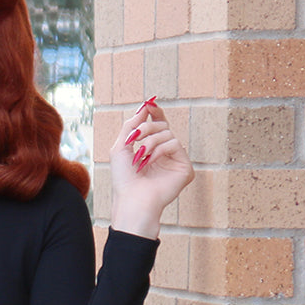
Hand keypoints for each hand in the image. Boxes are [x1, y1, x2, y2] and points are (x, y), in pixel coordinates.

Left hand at [109, 97, 193, 238]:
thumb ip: (131, 125)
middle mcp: (165, 154)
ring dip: (150, 141)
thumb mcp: (120, 147)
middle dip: (146, 129)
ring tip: (140, 157)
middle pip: (162, 126)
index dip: (154, 113)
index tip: (149, 104)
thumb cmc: (124, 179)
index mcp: (151, 150)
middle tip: (135, 139)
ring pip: (168, 133)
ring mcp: (175, 161)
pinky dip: (160, 150)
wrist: (131, 199)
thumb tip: (146, 106)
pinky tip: (150, 162)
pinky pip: (175, 144)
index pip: (157, 126)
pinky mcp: (184, 168)